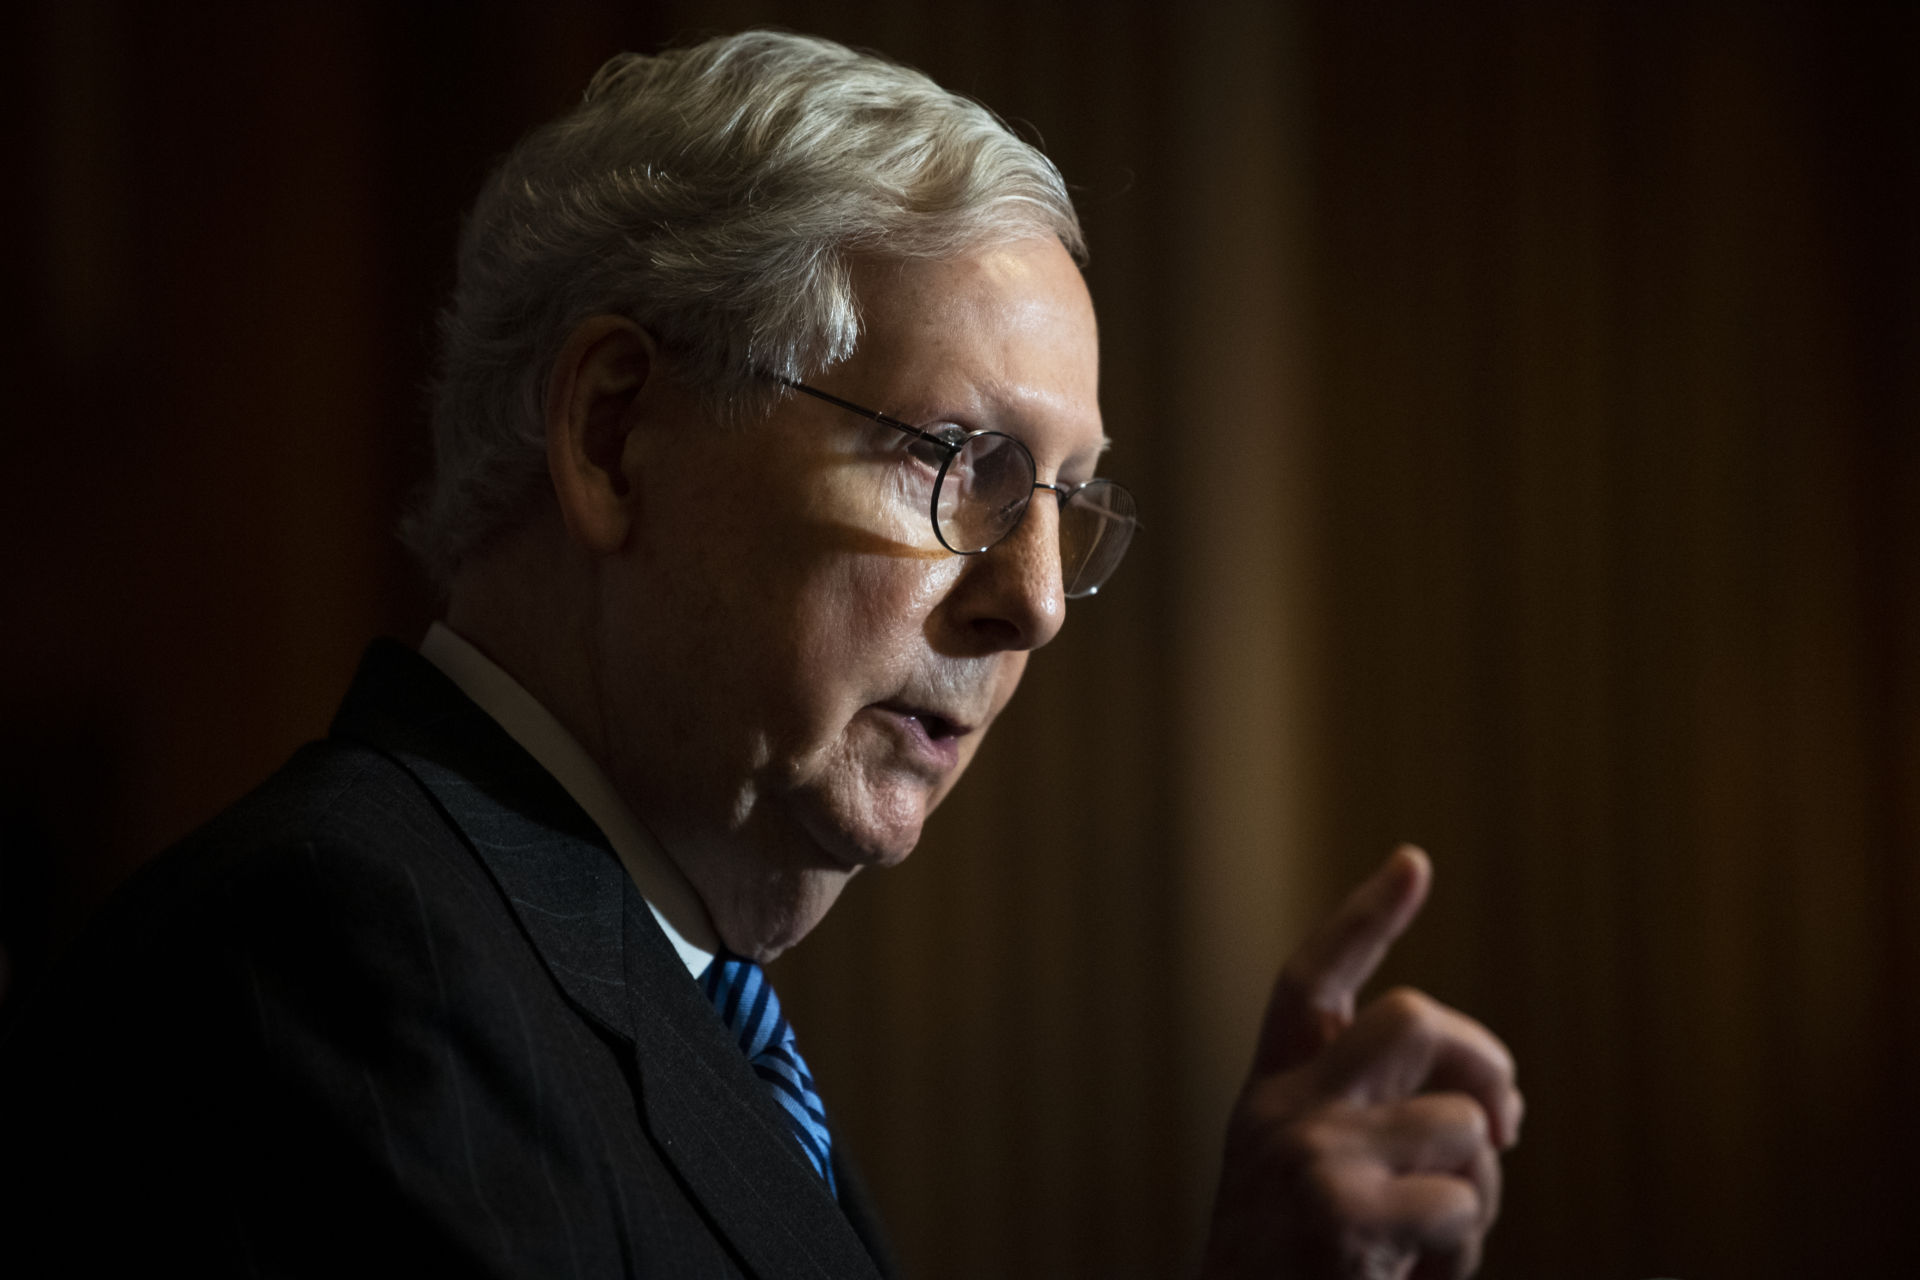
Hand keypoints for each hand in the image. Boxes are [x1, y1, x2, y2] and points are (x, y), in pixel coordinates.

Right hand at [1199, 846, 1521, 1279]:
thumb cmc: (1301, 1279)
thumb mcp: (1319, 1185)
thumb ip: (1372, 1125)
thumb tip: (1492, 1105)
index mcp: (1269, 1097)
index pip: (1312, 984)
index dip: (1363, 919)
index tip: (1415, 863)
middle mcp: (1278, 1111)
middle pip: (1411, 1020)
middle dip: (1484, 1061)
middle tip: (1512, 1124)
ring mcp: (1309, 1156)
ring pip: (1460, 1122)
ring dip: (1480, 1189)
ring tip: (1437, 1241)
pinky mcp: (1343, 1214)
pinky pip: (1463, 1200)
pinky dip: (1465, 1249)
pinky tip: (1418, 1278)